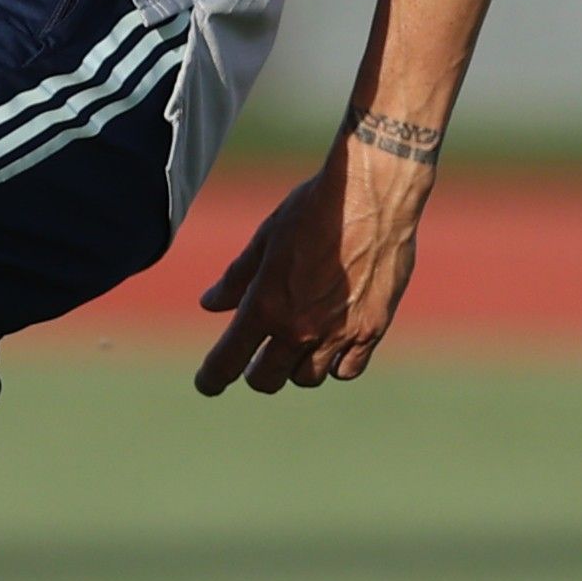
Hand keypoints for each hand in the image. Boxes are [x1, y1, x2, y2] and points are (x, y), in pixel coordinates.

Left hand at [193, 140, 429, 395]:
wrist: (375, 196)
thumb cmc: (315, 209)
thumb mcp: (266, 239)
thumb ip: (237, 279)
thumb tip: (210, 305)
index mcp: (266, 305)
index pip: (228, 360)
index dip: (212, 378)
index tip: (206, 384)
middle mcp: (300, 327)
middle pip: (268, 380)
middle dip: (257, 374)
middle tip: (257, 362)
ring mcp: (338, 332)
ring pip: (308, 377)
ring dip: (297, 367)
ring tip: (299, 345)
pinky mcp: (372, 329)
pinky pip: (347, 369)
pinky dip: (336, 363)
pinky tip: (333, 345)